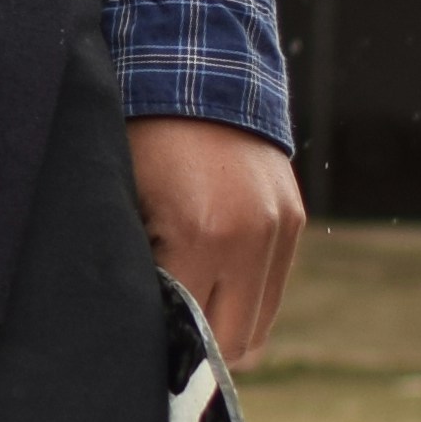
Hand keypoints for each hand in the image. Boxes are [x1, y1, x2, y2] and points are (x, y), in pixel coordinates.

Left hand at [129, 118, 303, 367]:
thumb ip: (141, 271)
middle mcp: (253, 238)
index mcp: (203, 236)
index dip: (163, 348)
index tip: (139, 348)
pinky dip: (243, 298)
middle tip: (160, 337)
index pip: (191, 335)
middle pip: (234, 346)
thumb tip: (145, 331)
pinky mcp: (294, 220)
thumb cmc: (141, 139)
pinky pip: (272, 290)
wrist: (194, 70)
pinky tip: (210, 280)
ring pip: (260, 327)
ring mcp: (281, 229)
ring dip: (225, 328)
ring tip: (185, 308)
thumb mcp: (126, 205)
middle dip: (197, 351)